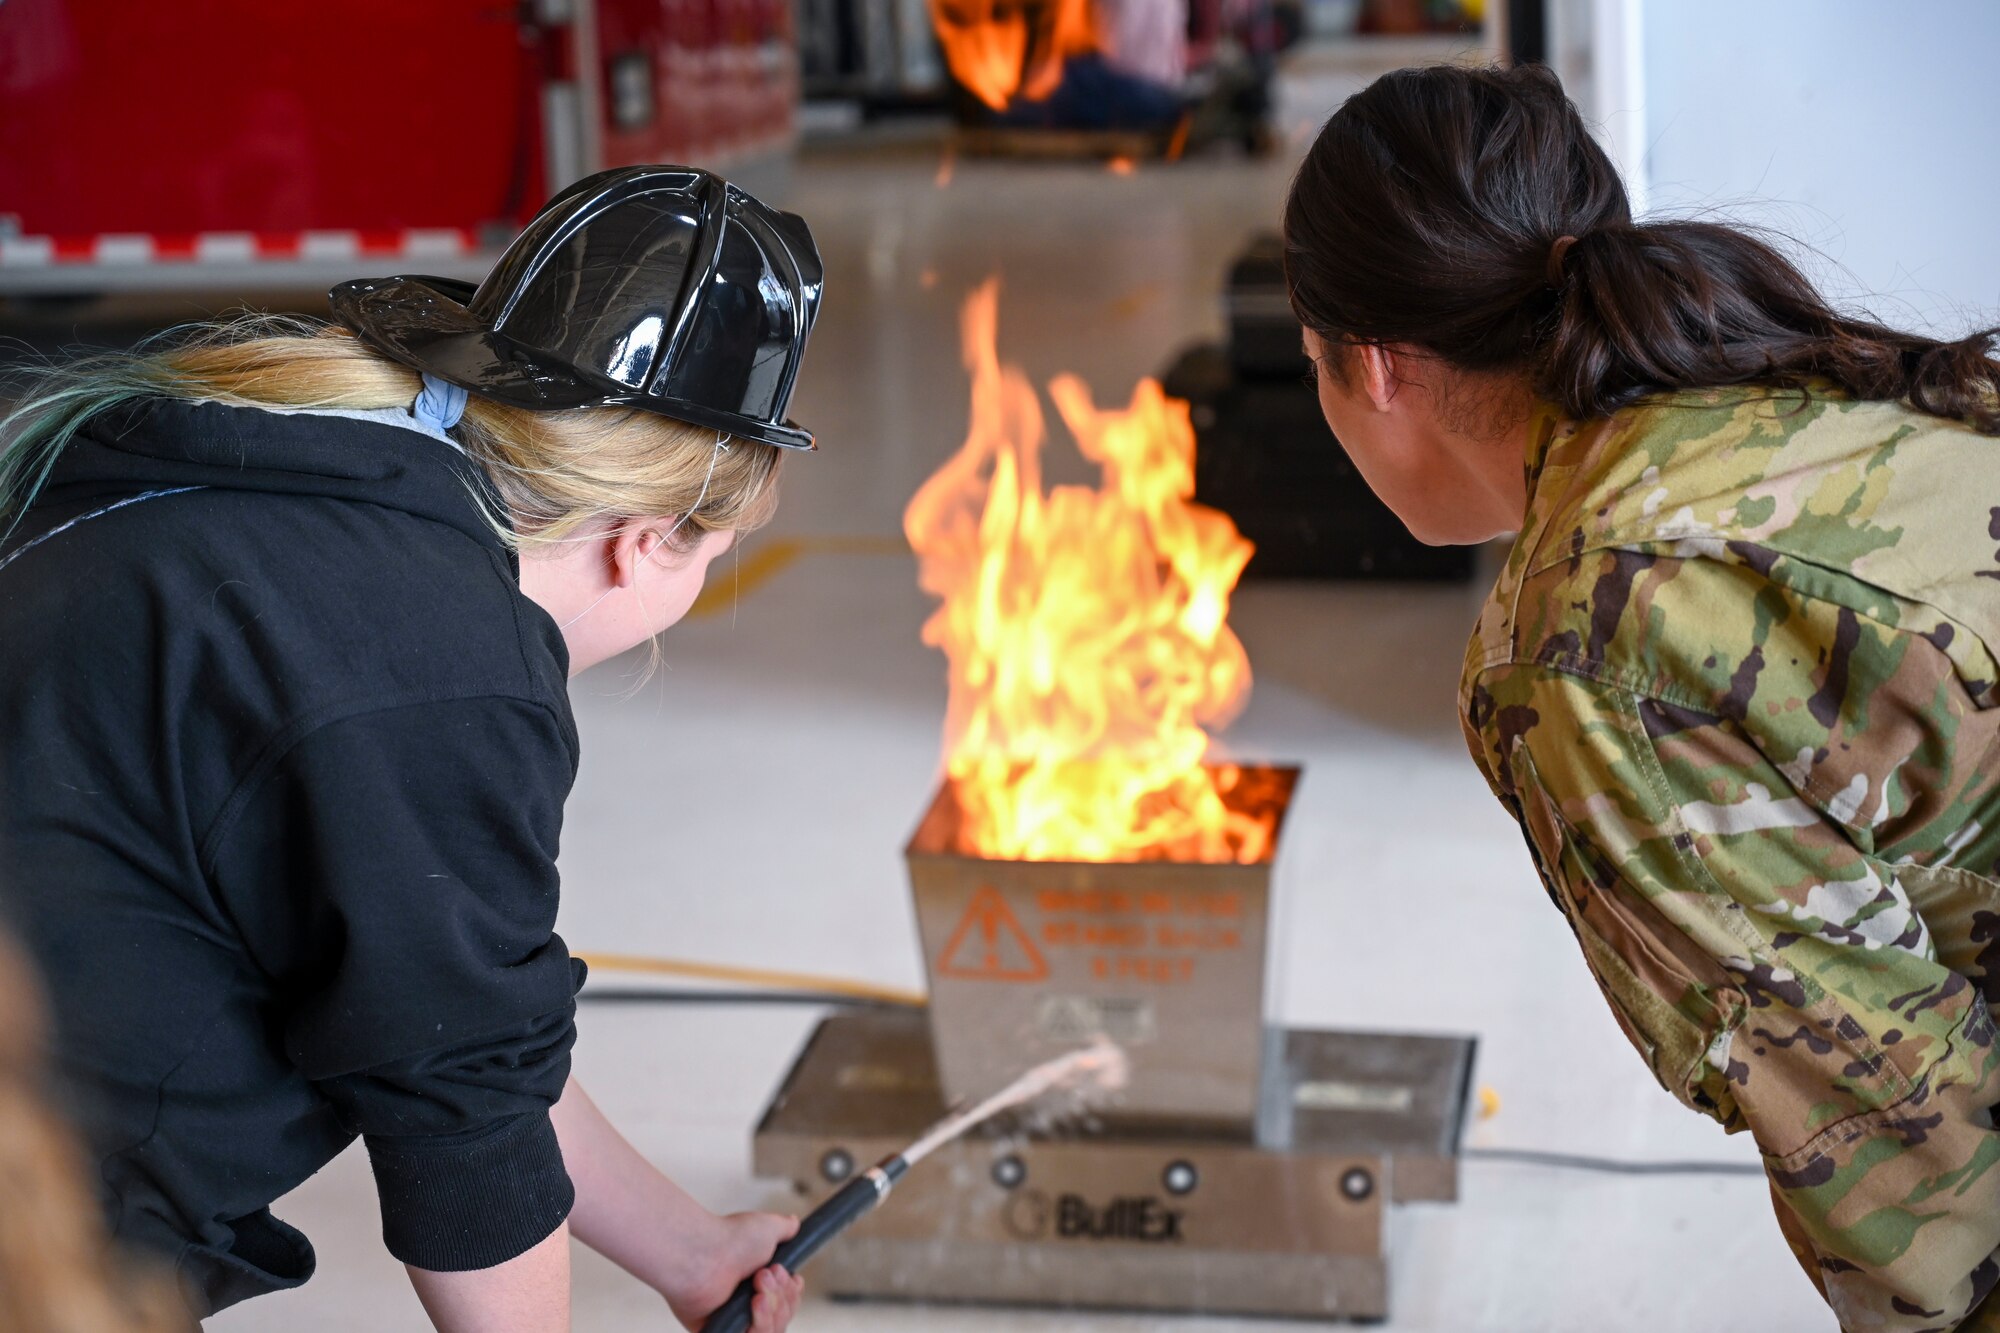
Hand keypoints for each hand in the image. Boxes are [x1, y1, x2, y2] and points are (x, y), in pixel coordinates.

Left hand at [667, 1211, 804, 1331]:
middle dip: (782, 1296)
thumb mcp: (768, 1227)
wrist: (703, 1256)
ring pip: (772, 1330)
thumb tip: (792, 1223)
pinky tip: (755, 1304)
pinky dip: (760, 1324)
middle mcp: (744, 1299)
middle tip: (765, 1276)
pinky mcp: (722, 1330)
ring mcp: (733, 1317)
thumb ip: (784, 1228)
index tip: (793, 1279)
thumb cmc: (728, 1240)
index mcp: (755, 1279)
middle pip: (783, 1315)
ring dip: (773, 1310)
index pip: (786, 1299)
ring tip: (758, 1291)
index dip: (792, 1293)